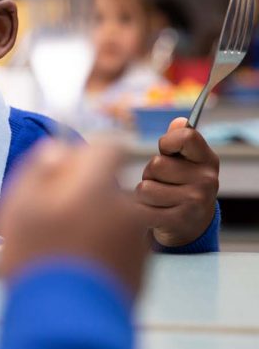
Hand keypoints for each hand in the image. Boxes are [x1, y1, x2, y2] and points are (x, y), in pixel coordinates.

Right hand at [0, 141, 148, 296]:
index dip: (88, 155)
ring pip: (117, 219)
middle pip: (110, 187)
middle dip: (87, 196)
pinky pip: (123, 248)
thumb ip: (36, 172)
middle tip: (56, 221)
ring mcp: (138, 242)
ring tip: (66, 254)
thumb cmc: (35, 262)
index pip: (110, 146)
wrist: (65, 325)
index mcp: (97, 188)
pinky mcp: (143, 272)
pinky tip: (80, 272)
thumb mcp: (16, 210)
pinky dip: (106, 253)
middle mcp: (126, 209)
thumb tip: (57, 151)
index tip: (67, 173)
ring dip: (97, 225)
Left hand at [136, 118, 218, 246]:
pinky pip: (142, 208)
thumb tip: (178, 121)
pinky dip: (140, 211)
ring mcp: (195, 200)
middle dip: (150, 175)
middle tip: (161, 184)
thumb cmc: (181, 187)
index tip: (166, 151)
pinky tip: (154, 213)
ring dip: (143, 195)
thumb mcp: (186, 163)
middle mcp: (207, 179)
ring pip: (145, 188)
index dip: (167, 142)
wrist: (190, 226)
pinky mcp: (179, 219)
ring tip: (157, 200)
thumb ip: (179, 141)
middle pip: (156, 164)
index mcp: (207, 160)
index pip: (186, 136)